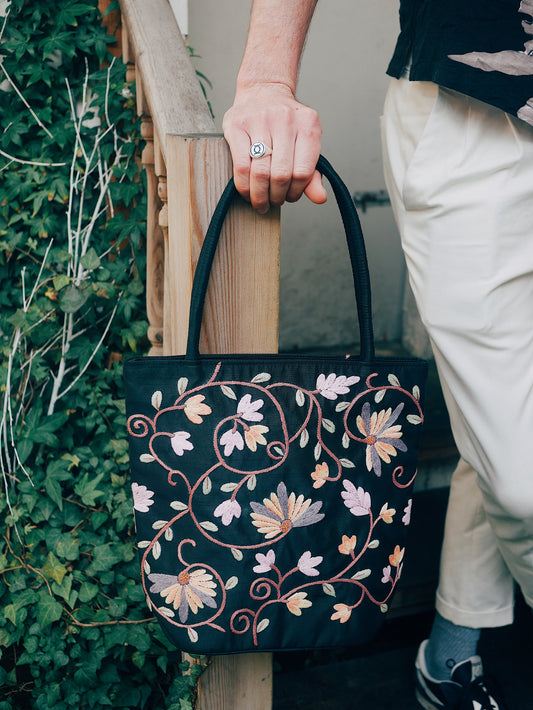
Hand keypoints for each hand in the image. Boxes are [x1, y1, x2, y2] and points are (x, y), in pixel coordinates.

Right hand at [223, 82, 326, 212]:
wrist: (264, 90)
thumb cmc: (286, 125)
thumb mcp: (305, 145)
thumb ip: (313, 173)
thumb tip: (320, 198)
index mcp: (308, 125)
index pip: (303, 172)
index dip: (295, 192)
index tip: (289, 197)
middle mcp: (285, 120)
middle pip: (281, 175)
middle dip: (276, 196)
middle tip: (272, 202)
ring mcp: (260, 121)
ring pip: (261, 173)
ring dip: (259, 195)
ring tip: (260, 201)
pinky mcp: (237, 126)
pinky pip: (241, 166)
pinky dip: (243, 185)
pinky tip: (247, 191)